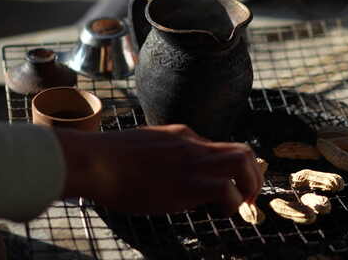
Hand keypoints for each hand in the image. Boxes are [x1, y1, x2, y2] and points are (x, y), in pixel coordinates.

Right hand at [56, 124, 261, 215]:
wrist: (94, 160)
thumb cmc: (108, 159)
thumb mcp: (144, 147)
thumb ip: (165, 156)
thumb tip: (172, 176)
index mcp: (184, 136)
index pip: (222, 148)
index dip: (232, 170)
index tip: (232, 187)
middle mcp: (194, 144)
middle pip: (244, 151)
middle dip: (254, 175)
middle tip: (248, 196)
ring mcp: (192, 161)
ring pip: (243, 162)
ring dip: (250, 186)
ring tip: (242, 204)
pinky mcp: (187, 182)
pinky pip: (227, 189)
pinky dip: (231, 203)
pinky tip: (219, 212)